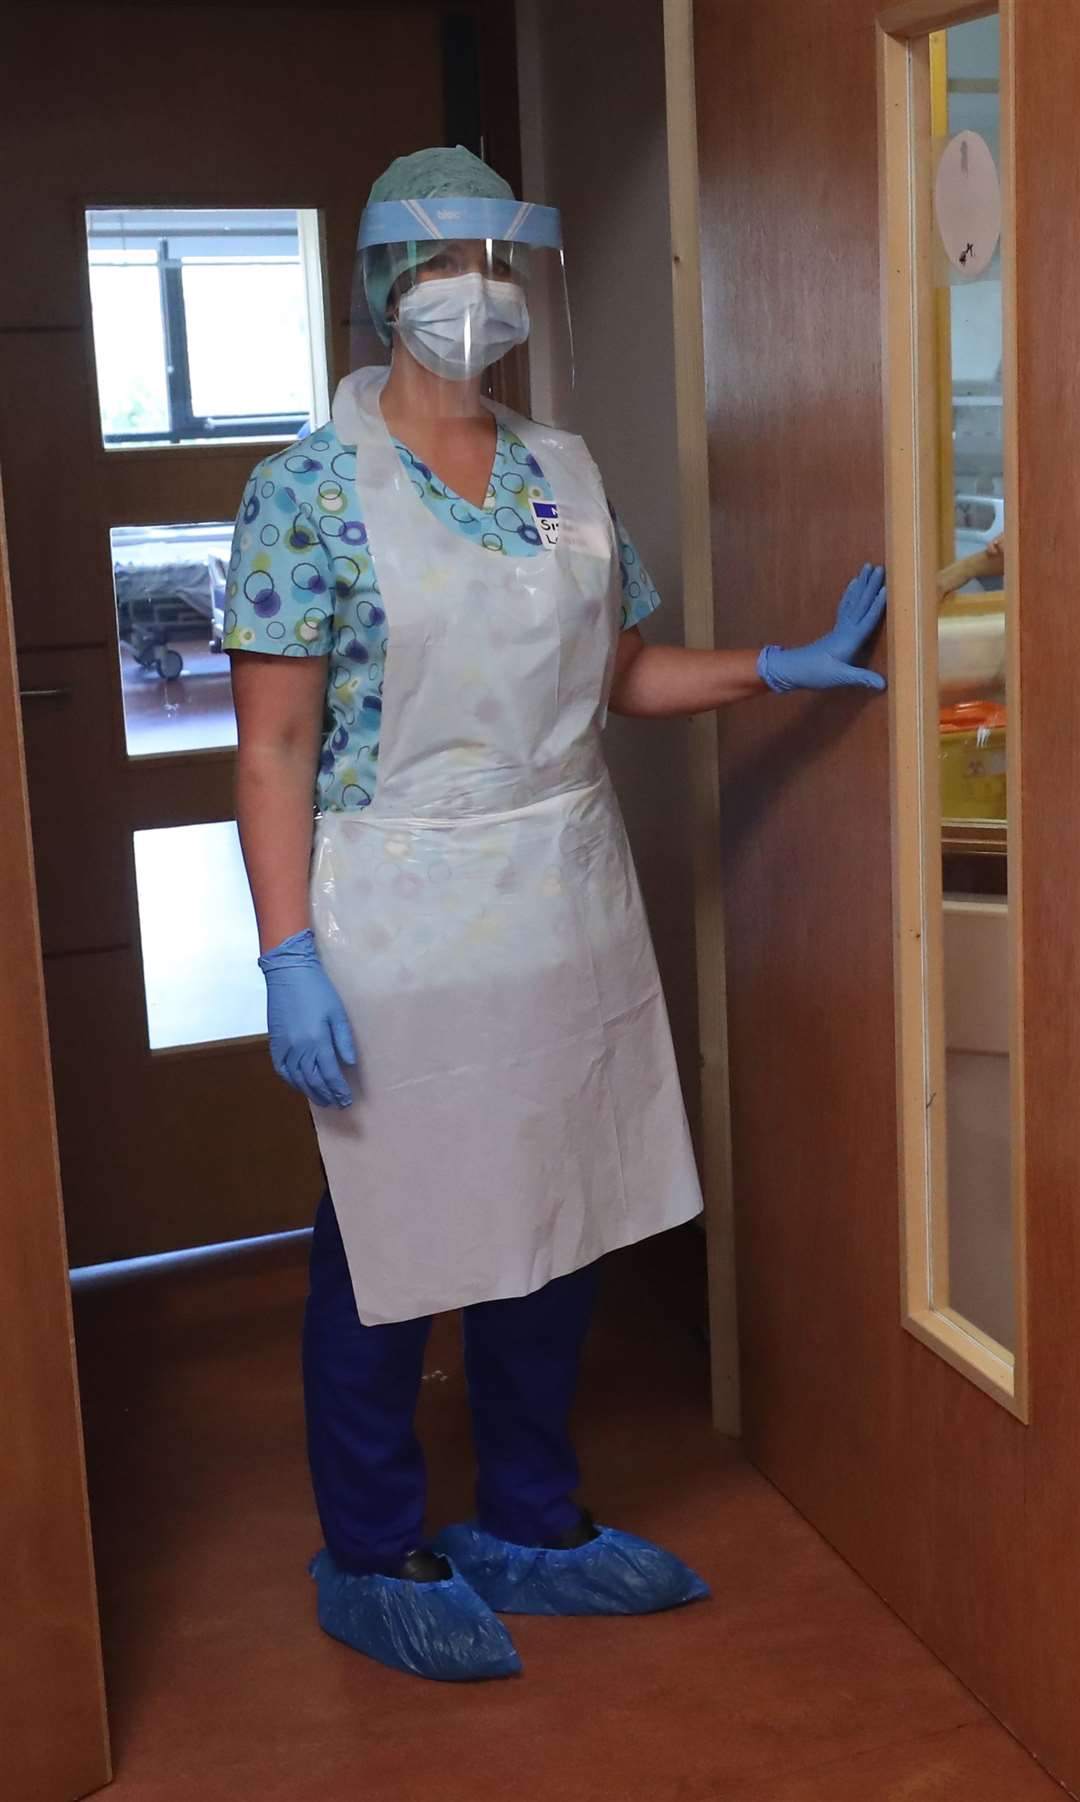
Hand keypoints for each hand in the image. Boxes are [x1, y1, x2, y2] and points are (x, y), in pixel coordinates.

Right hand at [258, 928, 357, 1108]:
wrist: (288, 973)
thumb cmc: (317, 990)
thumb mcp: (337, 1013)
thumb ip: (344, 1040)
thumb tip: (350, 1064)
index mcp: (317, 1041)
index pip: (330, 1075)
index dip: (339, 1090)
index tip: (347, 1100)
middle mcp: (299, 1049)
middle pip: (313, 1081)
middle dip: (327, 1095)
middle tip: (338, 1105)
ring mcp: (284, 1047)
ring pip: (297, 1078)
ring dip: (310, 1092)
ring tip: (322, 1100)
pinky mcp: (274, 1042)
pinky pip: (282, 1069)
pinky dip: (291, 1081)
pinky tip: (299, 1085)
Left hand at [758, 564, 886, 693]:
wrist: (791, 670)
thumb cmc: (814, 674)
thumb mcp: (839, 678)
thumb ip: (861, 678)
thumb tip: (884, 684)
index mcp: (849, 639)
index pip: (867, 618)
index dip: (878, 605)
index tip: (887, 588)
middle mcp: (845, 629)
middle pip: (861, 604)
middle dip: (871, 586)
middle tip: (880, 567)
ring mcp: (839, 628)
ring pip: (853, 601)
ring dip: (862, 584)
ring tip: (868, 567)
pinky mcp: (835, 630)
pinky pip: (845, 607)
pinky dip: (850, 594)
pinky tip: (853, 584)